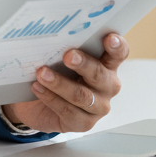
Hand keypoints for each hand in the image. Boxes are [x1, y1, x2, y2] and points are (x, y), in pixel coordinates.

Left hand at [1, 33, 128, 133]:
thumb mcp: (61, 59)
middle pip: (99, 74)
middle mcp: (107, 86)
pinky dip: (50, 98)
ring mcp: (98, 107)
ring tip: (42, 73)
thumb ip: (65, 48)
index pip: (118, 54)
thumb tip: (51, 34)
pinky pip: (68, 111)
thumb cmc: (57, 73)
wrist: (39, 104)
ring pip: (82, 95)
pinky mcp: (84, 123)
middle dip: (83, 64)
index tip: (109, 37)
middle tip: (68, 55)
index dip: (117, 46)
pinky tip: (37, 88)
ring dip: (60, 83)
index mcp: (106, 65)